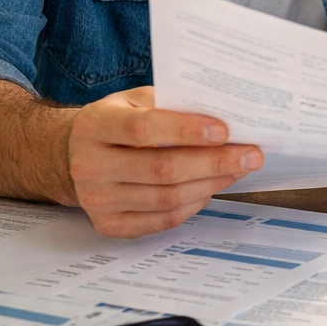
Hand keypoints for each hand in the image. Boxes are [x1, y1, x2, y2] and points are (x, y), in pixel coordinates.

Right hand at [66, 86, 262, 237]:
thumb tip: (225, 114)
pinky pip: (162, 219)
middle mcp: (88, 165)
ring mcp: (96, 200)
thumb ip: (171, 104)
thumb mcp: (135, 100)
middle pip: (161, 169)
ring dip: (211, 184)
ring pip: (166, 198)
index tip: (224, 130)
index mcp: (93, 125)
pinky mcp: (108, 225)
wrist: (75, 155)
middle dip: (214, 162)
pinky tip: (211, 187)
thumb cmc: (118, 121)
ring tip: (239, 170)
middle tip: (252, 155)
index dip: (186, 130)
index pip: (143, 128)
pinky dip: (194, 204)